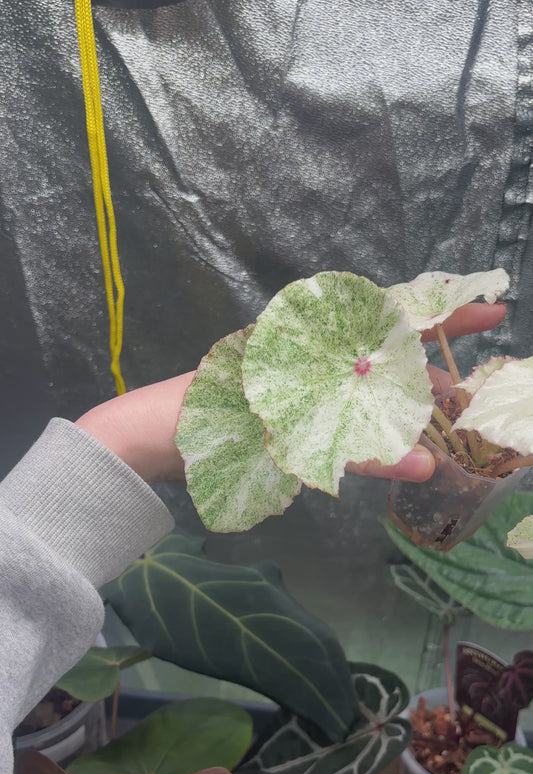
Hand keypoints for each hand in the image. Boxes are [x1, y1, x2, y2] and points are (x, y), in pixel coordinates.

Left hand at [76, 301, 505, 485]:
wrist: (153, 436)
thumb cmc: (213, 415)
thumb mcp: (288, 428)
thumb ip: (357, 449)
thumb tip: (426, 466)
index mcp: (316, 333)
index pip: (393, 312)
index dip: (445, 310)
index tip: (493, 307)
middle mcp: (316, 353)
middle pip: (388, 353)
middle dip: (431, 372)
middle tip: (466, 400)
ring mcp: (304, 383)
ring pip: (370, 387)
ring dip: (404, 405)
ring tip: (441, 428)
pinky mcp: (292, 412)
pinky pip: (347, 414)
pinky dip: (373, 430)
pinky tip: (393, 447)